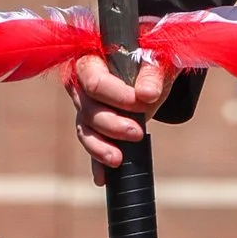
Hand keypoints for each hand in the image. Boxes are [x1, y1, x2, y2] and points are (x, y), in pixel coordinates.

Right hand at [66, 48, 171, 170]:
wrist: (151, 69)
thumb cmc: (150, 58)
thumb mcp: (156, 60)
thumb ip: (151, 73)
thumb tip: (147, 94)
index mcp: (91, 60)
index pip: (94, 81)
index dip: (116, 95)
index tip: (142, 101)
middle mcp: (80, 84)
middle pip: (87, 109)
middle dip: (112, 123)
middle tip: (138, 132)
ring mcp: (84, 107)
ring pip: (85, 130)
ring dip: (101, 147)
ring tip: (119, 160)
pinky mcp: (92, 126)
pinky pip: (92, 145)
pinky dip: (96, 163)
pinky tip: (102, 178)